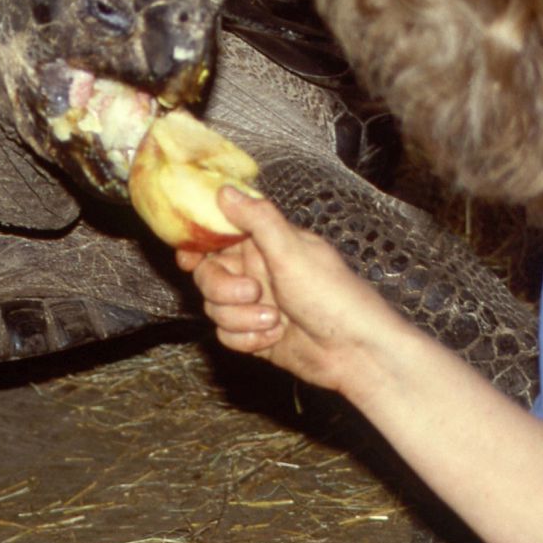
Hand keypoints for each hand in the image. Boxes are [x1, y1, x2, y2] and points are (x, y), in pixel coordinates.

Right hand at [178, 187, 406, 394]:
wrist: (355, 353)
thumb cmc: (334, 296)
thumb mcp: (293, 251)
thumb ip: (257, 219)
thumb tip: (225, 189)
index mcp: (265, 243)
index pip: (217, 235)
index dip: (197, 244)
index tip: (188, 256)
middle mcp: (256, 271)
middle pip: (207, 274)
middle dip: (223, 288)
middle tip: (252, 292)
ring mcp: (253, 304)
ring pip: (214, 307)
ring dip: (240, 318)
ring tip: (275, 321)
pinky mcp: (253, 334)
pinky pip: (225, 334)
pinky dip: (246, 339)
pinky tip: (272, 339)